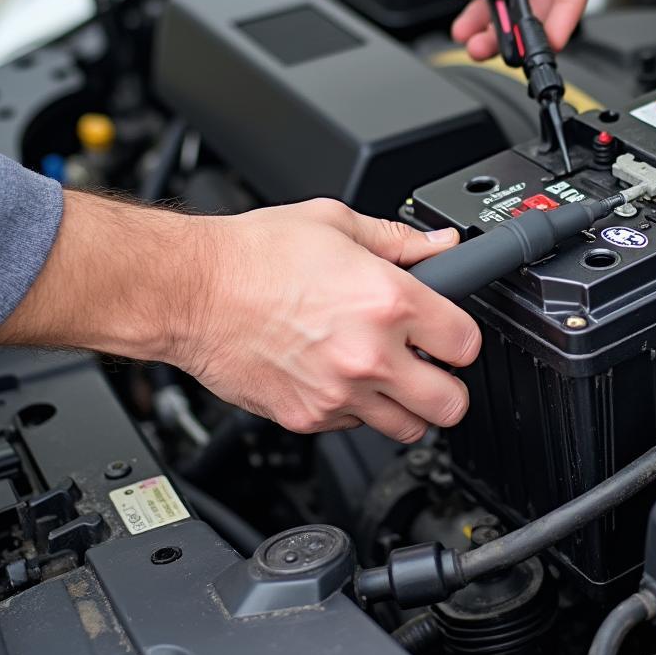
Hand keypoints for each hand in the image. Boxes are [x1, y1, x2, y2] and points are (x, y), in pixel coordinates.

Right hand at [0, 192, 480, 442]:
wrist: (189, 291)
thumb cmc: (253, 255)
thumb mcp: (336, 224)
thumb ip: (399, 239)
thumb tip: (440, 244)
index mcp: (388, 301)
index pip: (467, 343)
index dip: (461, 337)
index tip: (449, 333)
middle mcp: (371, 355)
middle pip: (452, 404)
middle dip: (449, 386)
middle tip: (432, 367)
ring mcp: (339, 394)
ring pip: (408, 429)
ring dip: (408, 406)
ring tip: (388, 378)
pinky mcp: (308, 418)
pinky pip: (355, 430)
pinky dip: (357, 413)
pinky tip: (341, 379)